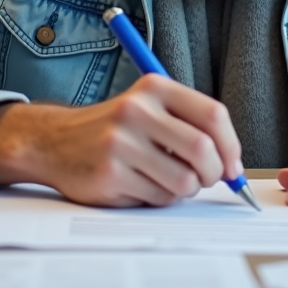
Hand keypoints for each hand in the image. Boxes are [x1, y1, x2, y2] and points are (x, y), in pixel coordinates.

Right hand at [0, 74, 242, 206]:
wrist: (54, 141)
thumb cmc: (113, 128)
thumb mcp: (149, 108)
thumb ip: (189, 125)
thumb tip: (231, 164)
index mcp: (154, 88)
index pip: (213, 114)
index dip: (231, 146)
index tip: (232, 166)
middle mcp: (137, 110)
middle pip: (203, 150)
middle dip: (213, 174)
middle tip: (205, 180)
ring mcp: (121, 143)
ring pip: (183, 181)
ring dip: (184, 190)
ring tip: (166, 180)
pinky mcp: (109, 174)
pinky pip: (157, 198)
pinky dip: (158, 199)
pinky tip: (140, 185)